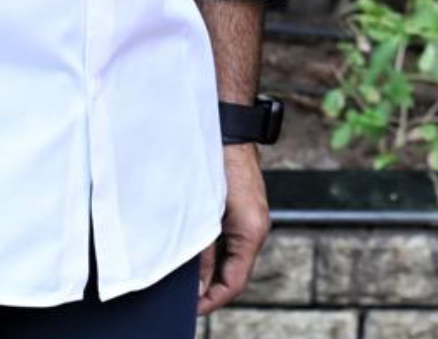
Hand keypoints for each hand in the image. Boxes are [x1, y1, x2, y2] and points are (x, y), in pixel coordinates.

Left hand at [197, 142, 269, 314]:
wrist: (227, 128)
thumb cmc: (217, 163)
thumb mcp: (204, 214)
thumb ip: (203, 252)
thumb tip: (198, 287)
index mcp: (252, 232)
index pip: (235, 283)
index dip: (211, 302)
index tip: (189, 309)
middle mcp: (256, 228)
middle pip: (235, 274)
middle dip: (209, 289)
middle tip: (181, 298)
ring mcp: (252, 219)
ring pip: (231, 258)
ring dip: (209, 270)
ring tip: (182, 277)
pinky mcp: (243, 210)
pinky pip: (229, 242)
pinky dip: (212, 252)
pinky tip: (191, 251)